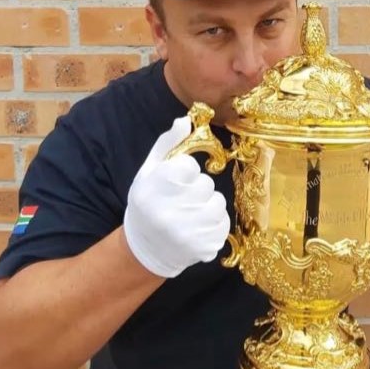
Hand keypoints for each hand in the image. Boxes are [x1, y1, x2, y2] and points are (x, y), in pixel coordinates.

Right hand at [123, 117, 229, 277]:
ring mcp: (187, 233)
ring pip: (218, 203)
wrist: (146, 248)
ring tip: (191, 214)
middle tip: (182, 200)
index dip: (184, 172)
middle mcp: (169, 213)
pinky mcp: (203, 248)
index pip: (189, 166)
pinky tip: (197, 228)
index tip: (173, 183)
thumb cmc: (148, 202)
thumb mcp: (149, 171)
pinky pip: (223, 225)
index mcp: (153, 190)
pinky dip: (214, 224)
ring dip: (209, 205)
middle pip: (206, 185)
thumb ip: (167, 144)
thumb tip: (185, 120)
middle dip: (198, 189)